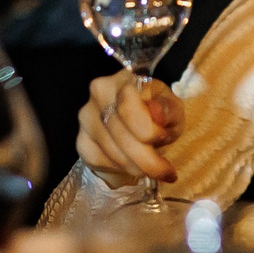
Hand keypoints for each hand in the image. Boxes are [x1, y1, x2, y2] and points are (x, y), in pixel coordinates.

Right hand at [75, 69, 182, 190]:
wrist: (138, 119)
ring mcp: (86, 117)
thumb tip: (157, 114)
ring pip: (110, 152)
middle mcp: (99, 94)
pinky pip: (97, 161)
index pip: (127, 108)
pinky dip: (118, 170)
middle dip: (146, 160)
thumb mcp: (172, 108)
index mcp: (125, 80)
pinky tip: (132, 167)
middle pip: (119, 135)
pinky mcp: (81, 140)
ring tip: (151, 169)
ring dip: (135, 168)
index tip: (165, 140)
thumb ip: (168, 110)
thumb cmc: (158, 112)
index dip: (148, 130)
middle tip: (166, 173)